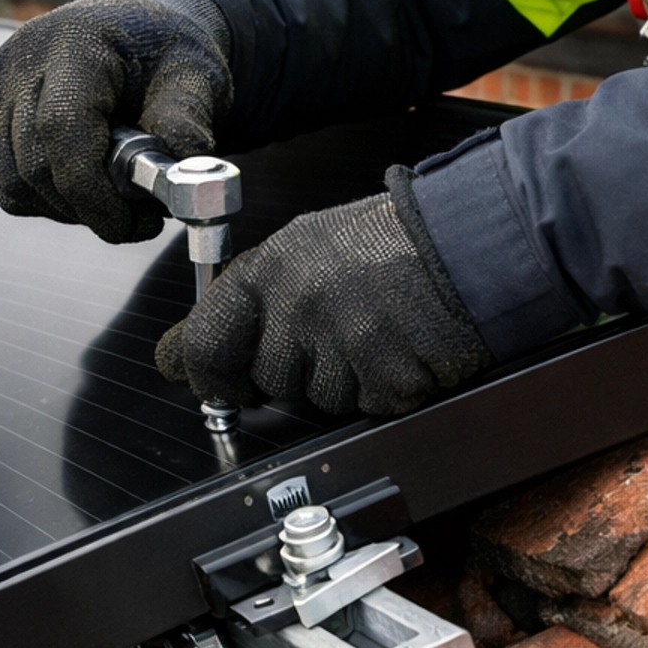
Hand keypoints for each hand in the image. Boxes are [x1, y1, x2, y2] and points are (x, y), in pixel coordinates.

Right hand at [0, 0, 231, 243]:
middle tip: (136, 218)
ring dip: (63, 210)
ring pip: (12, 183)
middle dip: (87, 209)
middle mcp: (20, 62)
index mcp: (74, 45)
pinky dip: (39, 200)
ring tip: (111, 201)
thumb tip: (183, 180)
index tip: (132, 223)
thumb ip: (187, 125)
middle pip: (33, 165)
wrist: (128, 25)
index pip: (60, 128)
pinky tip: (79, 191)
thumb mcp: (196, 76)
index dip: (91, 190)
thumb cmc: (161, 50)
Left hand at [156, 177, 489, 419]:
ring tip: (377, 328)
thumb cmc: (389, 243)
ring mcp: (342, 345)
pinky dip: (384, 387)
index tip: (221, 384)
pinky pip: (366, 405)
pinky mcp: (384, 380)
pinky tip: (400, 347)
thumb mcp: (305, 247)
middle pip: (269, 378)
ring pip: (318, 398)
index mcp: (270, 269)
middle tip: (338, 328)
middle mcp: (298, 305)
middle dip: (297, 368)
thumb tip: (179, 356)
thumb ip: (247, 300)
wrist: (468, 242)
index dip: (210, 374)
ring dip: (345, 377)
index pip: (206, 344)